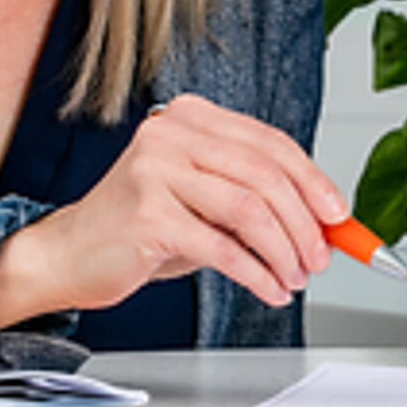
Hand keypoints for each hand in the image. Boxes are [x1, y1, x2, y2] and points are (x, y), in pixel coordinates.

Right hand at [0, 95, 342, 323]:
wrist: (67, 255)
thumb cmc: (138, 227)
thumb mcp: (202, 201)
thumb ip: (253, 198)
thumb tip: (321, 222)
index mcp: (192, 118)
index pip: (270, 143)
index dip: (313, 181)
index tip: (338, 216)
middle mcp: (172, 134)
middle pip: (266, 174)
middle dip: (304, 223)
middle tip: (320, 257)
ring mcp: (156, 171)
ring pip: (250, 210)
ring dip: (284, 251)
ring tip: (294, 277)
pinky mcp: (148, 215)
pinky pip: (222, 247)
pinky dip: (256, 273)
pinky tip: (268, 288)